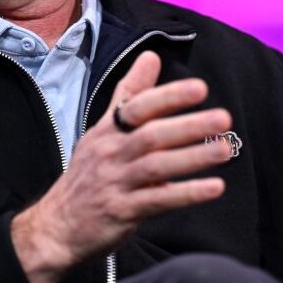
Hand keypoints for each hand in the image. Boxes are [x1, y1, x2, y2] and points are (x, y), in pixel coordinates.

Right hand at [11, 51, 231, 282]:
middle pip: (151, 135)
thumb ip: (130, 94)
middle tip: (224, 118)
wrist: (57, 226)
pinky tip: (213, 188)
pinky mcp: (121, 212)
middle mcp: (110, 153)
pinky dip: (186, 194)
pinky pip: (157, 200)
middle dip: (188, 126)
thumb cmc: (88, 175)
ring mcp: (115, 183)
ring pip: (156, 166)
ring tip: (225, 150)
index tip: (200, 88)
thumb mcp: (102, 131)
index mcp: (108, 131)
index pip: (137, 107)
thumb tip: (151, 56)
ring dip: (193, 157)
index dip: (168, 97)